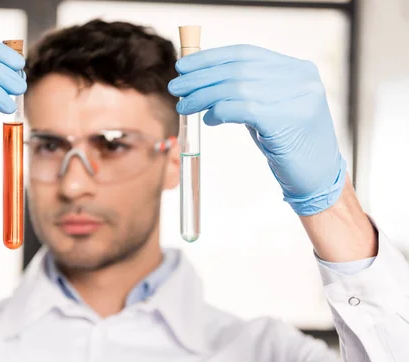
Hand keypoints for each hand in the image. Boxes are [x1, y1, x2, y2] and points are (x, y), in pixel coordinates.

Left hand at [168, 45, 345, 215]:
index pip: (245, 53)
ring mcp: (298, 97)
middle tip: (175, 87)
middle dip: (201, 77)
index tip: (184, 66)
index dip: (211, 58)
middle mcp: (301, 78)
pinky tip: (209, 120)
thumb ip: (245, 92)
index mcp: (297, 69)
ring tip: (184, 106)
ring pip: (237, 87)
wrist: (316, 178)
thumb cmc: (288, 144)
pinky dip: (220, 111)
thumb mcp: (268, 109)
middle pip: (238, 69)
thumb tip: (201, 82)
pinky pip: (243, 108)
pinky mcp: (288, 120)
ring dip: (203, 96)